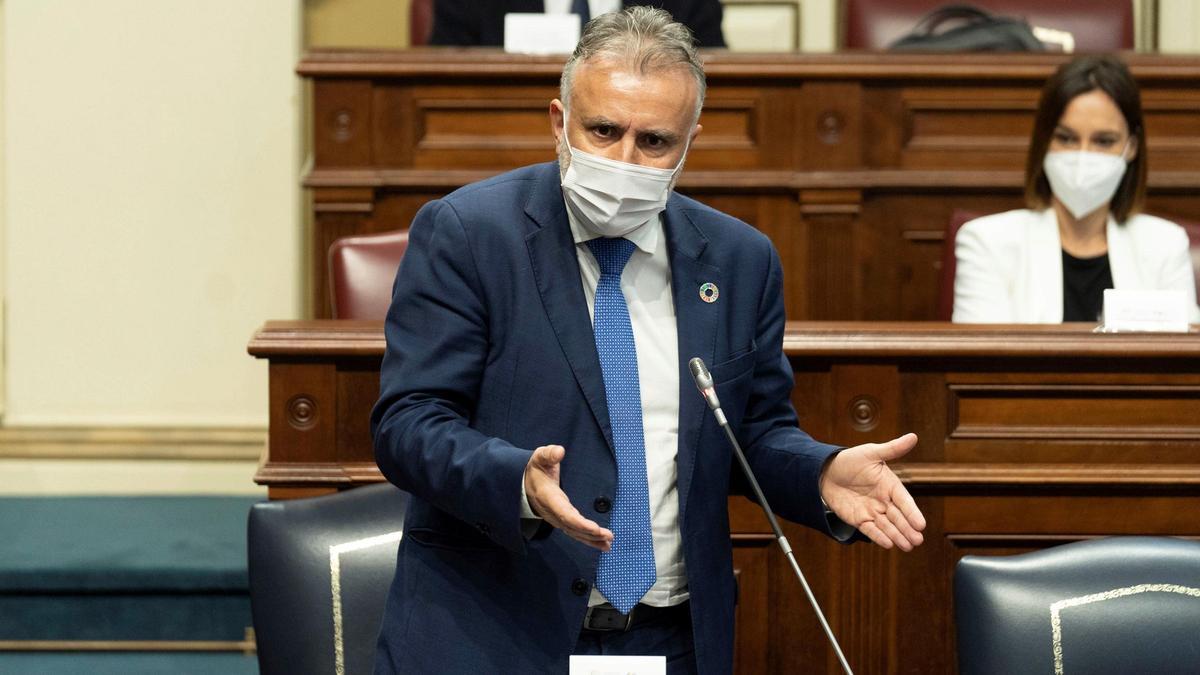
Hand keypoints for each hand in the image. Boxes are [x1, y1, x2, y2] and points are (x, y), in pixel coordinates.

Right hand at [524, 444, 613, 551]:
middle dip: (590, 533)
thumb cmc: (535, 469)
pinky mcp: (561, 521)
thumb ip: (548, 454)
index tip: (595, 528)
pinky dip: (588, 540)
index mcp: (549, 497)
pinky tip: (602, 544)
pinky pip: (574, 533)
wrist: (521, 484)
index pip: (565, 513)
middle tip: (609, 536)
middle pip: (572, 527)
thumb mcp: (539, 458)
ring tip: (608, 543)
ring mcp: (556, 518)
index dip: (579, 523)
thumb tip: (559, 451)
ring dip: (591, 539)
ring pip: (574, 533)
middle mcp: (553, 512)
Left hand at [819, 433, 925, 551]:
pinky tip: (889, 544)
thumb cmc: (851, 460)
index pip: (904, 500)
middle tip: (918, 540)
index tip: (921, 524)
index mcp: (890, 485)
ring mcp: (872, 511)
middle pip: (898, 517)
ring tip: (908, 546)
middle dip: (908, 529)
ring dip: (897, 536)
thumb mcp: (871, 452)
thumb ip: (892, 449)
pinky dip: (879, 537)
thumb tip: (913, 436)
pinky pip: (870, 530)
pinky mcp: (859, 519)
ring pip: (887, 526)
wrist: (826, 471)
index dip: (912, 512)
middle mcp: (884, 500)